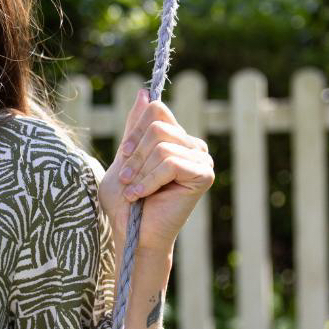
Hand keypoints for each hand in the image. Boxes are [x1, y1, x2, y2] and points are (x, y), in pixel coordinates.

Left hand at [97, 88, 214, 252]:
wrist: (132, 235)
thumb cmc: (125, 202)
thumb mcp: (124, 158)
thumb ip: (135, 127)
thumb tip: (144, 93)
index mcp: (175, 138)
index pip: (156, 111)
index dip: (135, 132)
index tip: (124, 156)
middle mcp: (192, 145)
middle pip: (157, 127)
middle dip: (134, 157)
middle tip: (128, 181)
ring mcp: (201, 158)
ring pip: (162, 145)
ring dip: (140, 172)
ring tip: (134, 192)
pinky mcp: (204, 174)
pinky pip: (171, 163)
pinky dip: (150, 180)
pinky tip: (142, 195)